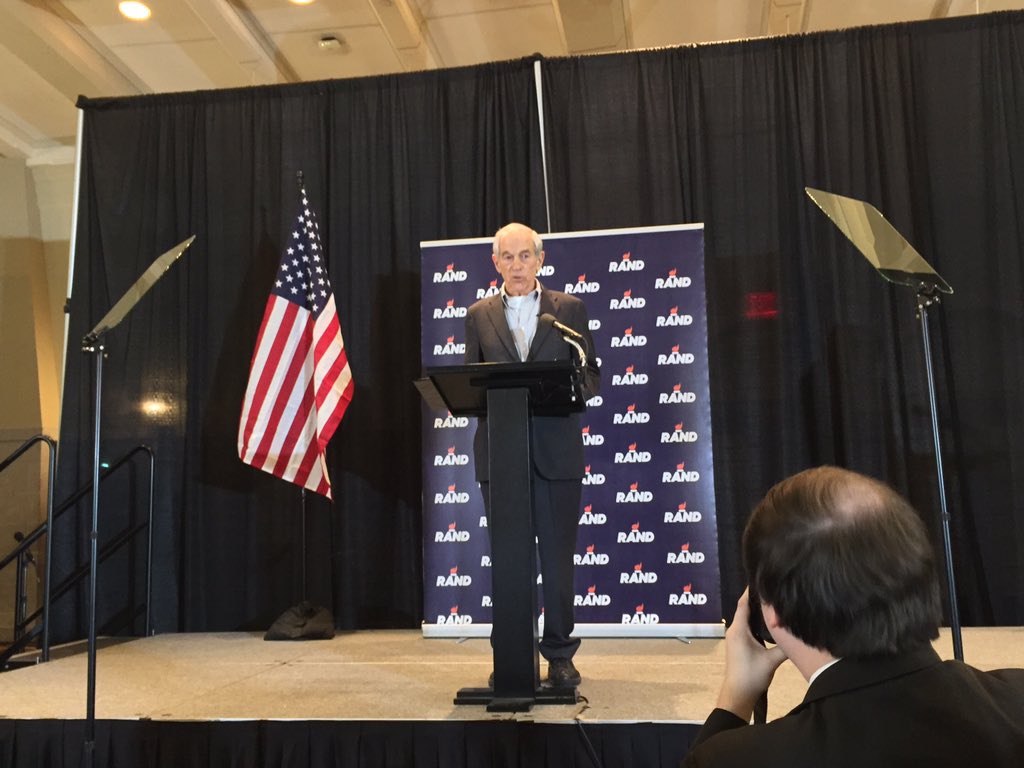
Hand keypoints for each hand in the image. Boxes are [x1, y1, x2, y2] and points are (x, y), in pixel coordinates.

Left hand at [714, 588, 787, 720]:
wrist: (738, 695)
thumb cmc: (751, 675)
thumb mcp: (771, 660)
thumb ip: (785, 646)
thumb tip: (800, 633)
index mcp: (739, 629)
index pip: (744, 603)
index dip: (752, 592)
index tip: (763, 580)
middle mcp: (735, 629)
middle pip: (745, 608)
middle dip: (758, 599)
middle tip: (774, 590)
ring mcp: (736, 637)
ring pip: (747, 618)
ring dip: (758, 611)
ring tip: (774, 602)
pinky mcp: (740, 644)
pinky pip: (747, 626)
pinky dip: (757, 621)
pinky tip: (770, 622)